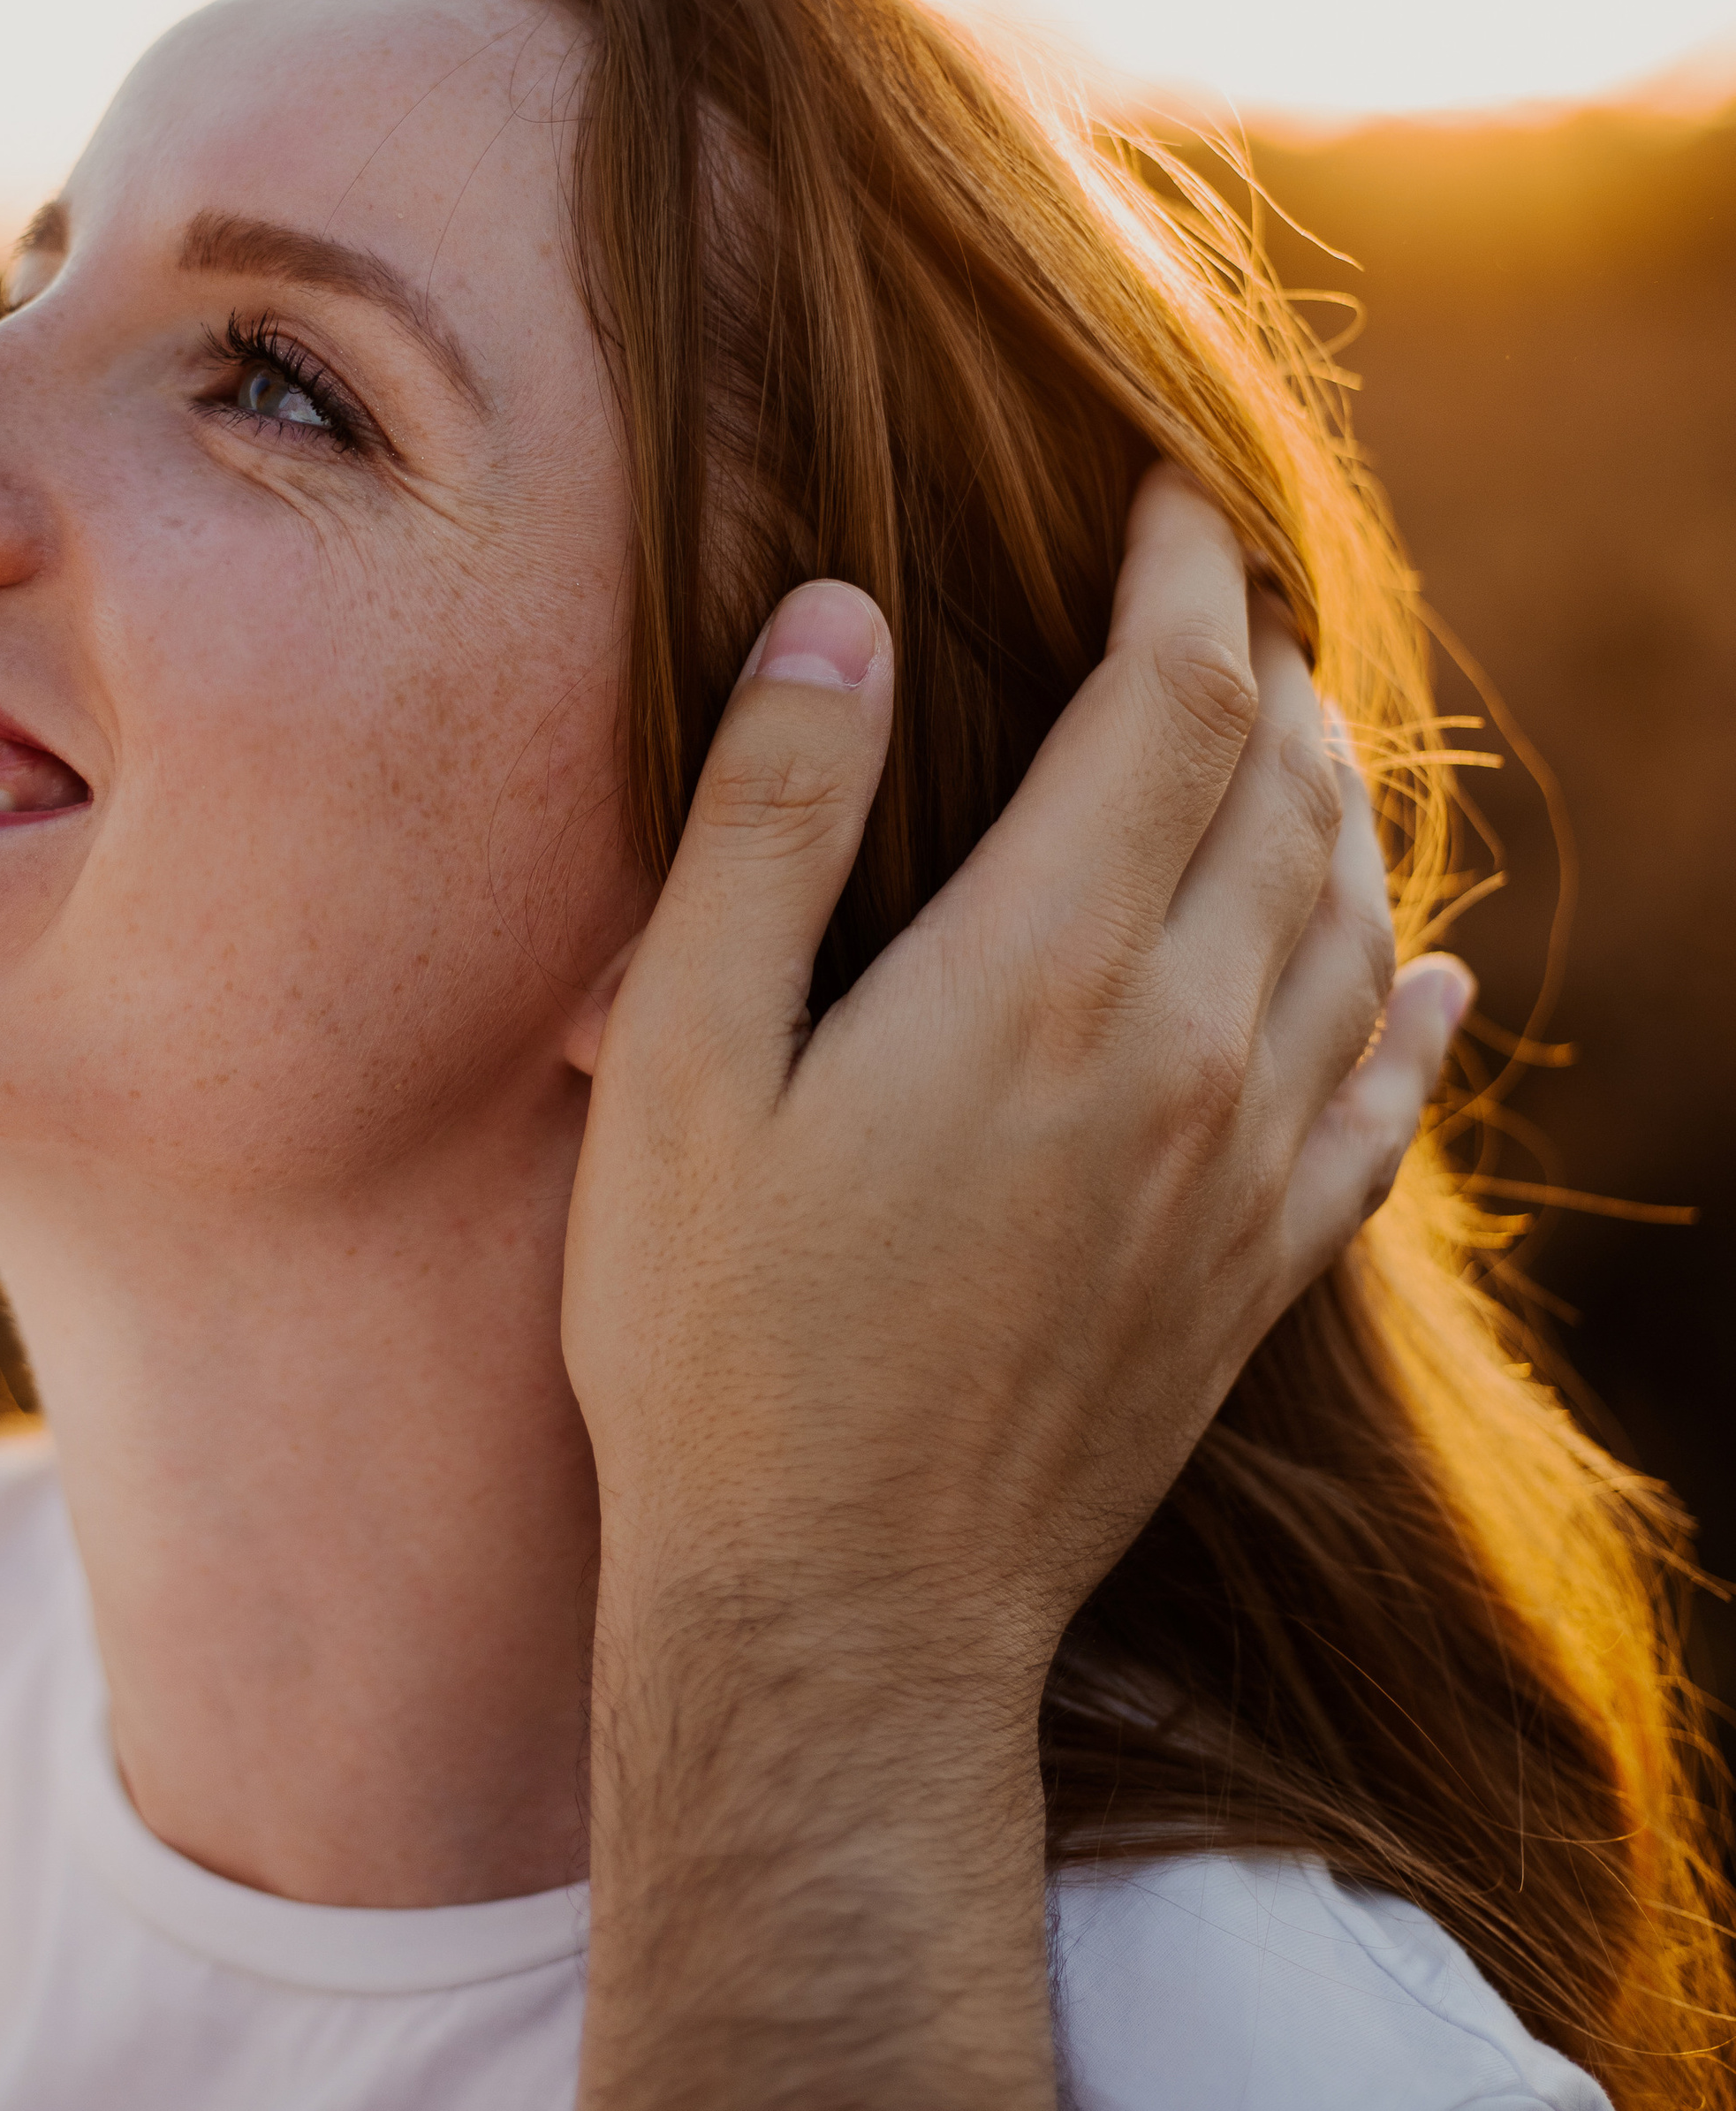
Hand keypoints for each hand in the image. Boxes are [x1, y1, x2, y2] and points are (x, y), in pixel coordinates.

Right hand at [563, 466, 1470, 1689]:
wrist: (839, 1612)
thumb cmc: (718, 1339)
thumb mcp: (682, 1064)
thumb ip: (769, 824)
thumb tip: (844, 617)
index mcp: (1042, 975)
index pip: (1174, 703)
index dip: (1181, 576)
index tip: (1164, 498)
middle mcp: (1184, 1055)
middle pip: (1286, 795)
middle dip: (1264, 668)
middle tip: (1218, 596)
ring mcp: (1242, 1175)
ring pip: (1354, 930)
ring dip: (1336, 806)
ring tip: (1294, 737)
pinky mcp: (1255, 1279)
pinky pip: (1386, 1108)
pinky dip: (1414, 1011)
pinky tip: (1428, 979)